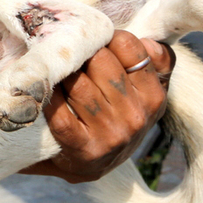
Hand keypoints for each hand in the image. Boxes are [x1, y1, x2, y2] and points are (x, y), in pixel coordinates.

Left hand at [26, 31, 173, 182]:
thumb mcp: (145, 90)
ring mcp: (111, 135)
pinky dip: (49, 98)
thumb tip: (149, 43)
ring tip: (57, 72)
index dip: (105, 38)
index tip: (93, 43)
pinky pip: (59, 111)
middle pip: (99, 60)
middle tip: (69, 56)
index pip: (129, 46)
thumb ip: (157, 61)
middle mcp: (137, 117)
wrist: (88, 163)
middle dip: (80, 54)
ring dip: (62, 74)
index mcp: (154, 97)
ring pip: (78, 83)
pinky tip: (46, 92)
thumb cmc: (116, 114)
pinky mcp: (83, 149)